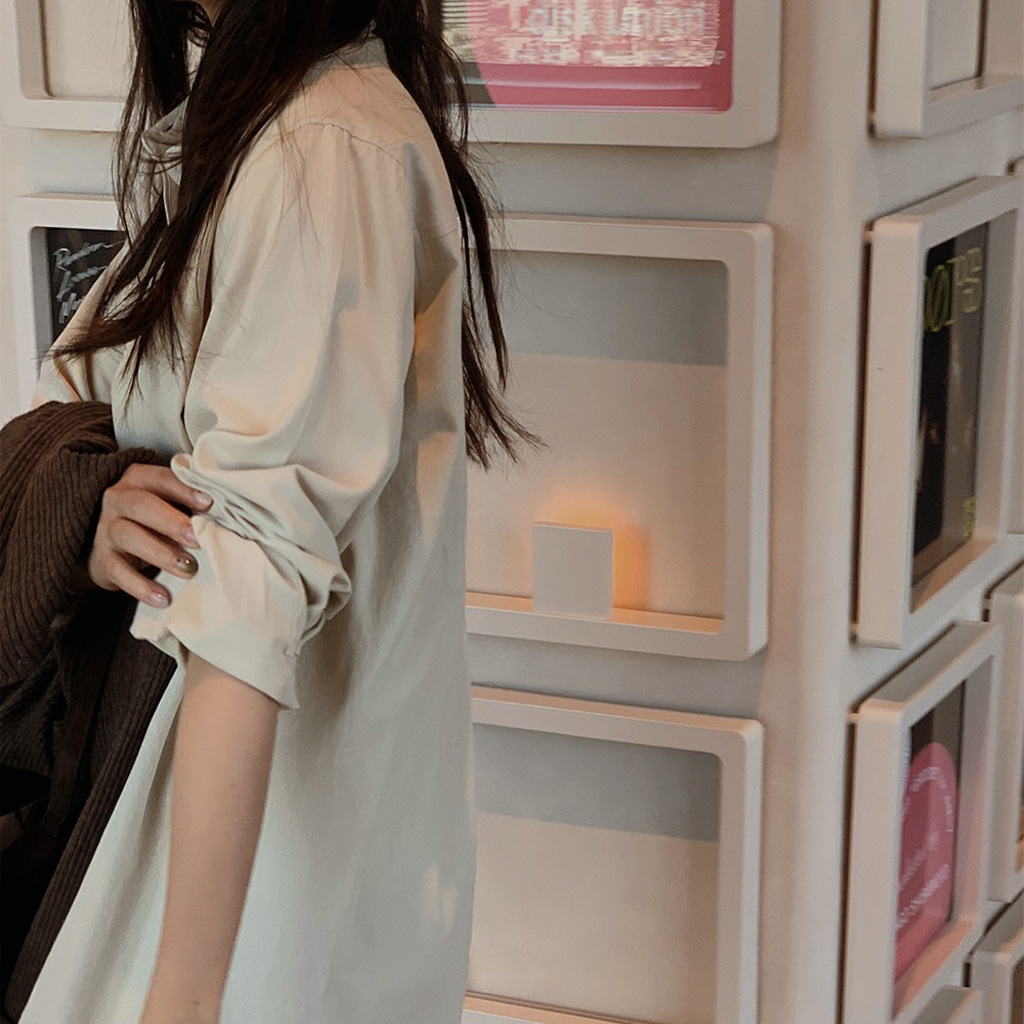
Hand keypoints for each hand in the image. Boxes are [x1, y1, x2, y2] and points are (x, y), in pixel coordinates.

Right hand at [86, 464, 212, 608]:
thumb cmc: (155, 519)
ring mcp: (106, 529)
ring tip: (189, 569)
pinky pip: (118, 572)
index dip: (184, 490)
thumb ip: (191, 507)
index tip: (209, 503)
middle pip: (141, 505)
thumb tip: (225, 518)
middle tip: (197, 539)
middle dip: (172, 522)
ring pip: (128, 536)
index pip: (161, 479)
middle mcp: (118, 500)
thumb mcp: (170, 506)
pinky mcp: (102, 559)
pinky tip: (164, 598)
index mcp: (139, 479)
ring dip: (161, 553)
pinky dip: (141, 586)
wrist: (114, 545)